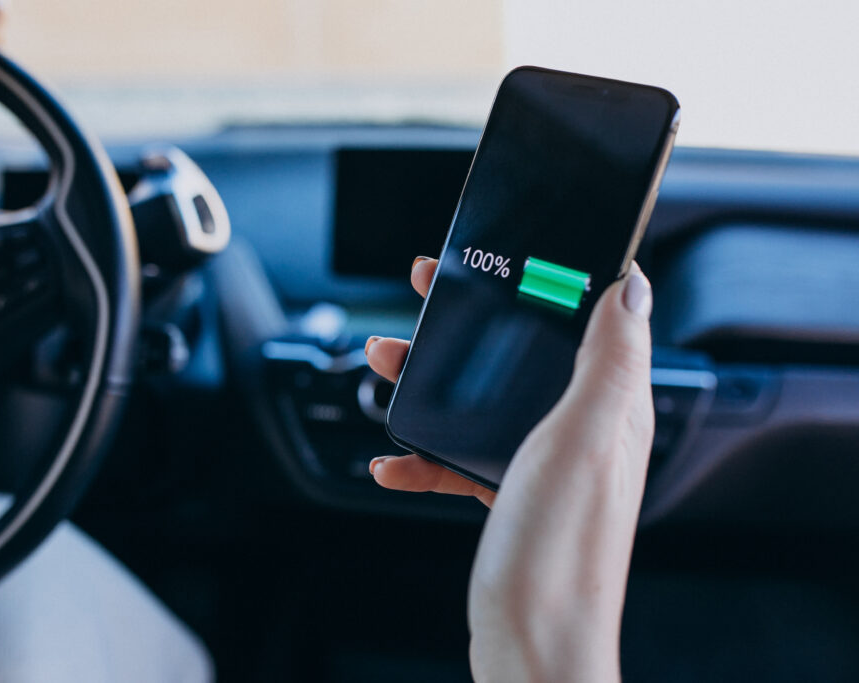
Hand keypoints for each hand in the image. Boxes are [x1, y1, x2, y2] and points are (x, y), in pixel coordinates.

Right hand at [366, 256, 654, 680]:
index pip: (589, 315)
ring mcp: (539, 463)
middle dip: (471, 317)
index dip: (552, 272)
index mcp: (608, 405)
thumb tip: (629, 287)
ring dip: (431, 377)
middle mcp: (578, 429)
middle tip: (428, 290)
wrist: (531, 645)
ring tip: (385, 364)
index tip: (508, 245)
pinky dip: (421, 452)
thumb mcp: (584, 438)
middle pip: (521, 350)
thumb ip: (607, 361)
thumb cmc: (561, 550)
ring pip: (481, 398)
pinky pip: (457, 457)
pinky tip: (389, 459)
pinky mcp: (505, 495)